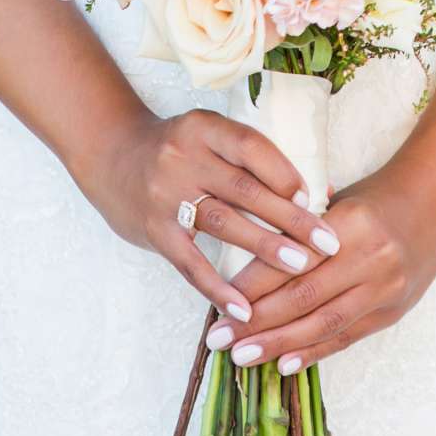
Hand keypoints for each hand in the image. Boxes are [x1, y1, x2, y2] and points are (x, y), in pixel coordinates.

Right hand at [89, 105, 341, 324]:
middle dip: (290, 217)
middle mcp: (183, 157)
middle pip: (245, 189)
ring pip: (224, 222)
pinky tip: (245, 308)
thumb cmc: (174, 148)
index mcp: (203, 127)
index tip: (314, 198)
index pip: (251, 147)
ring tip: (300, 266)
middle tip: (326, 243)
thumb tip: (309, 192)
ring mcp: (166, 195)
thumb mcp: (205, 135)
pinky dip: (219, 287)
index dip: (284, 173)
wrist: (109, 154)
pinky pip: (191, 263)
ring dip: (265, 247)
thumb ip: (245, 159)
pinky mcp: (154, 230)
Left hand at [203, 167, 435, 375]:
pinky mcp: (392, 311)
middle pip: (303, 297)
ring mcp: (384, 289)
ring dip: (279, 344)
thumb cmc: (375, 198)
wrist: (435, 202)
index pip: (291, 261)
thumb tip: (247, 264)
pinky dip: (313, 352)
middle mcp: (369, 258)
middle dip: (256, 323)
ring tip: (242, 357)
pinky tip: (284, 364)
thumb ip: (299, 231)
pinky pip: (346, 336)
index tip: (217, 303)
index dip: (252, 286)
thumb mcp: (337, 200)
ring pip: (323, 324)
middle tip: (219, 339)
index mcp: (349, 223)